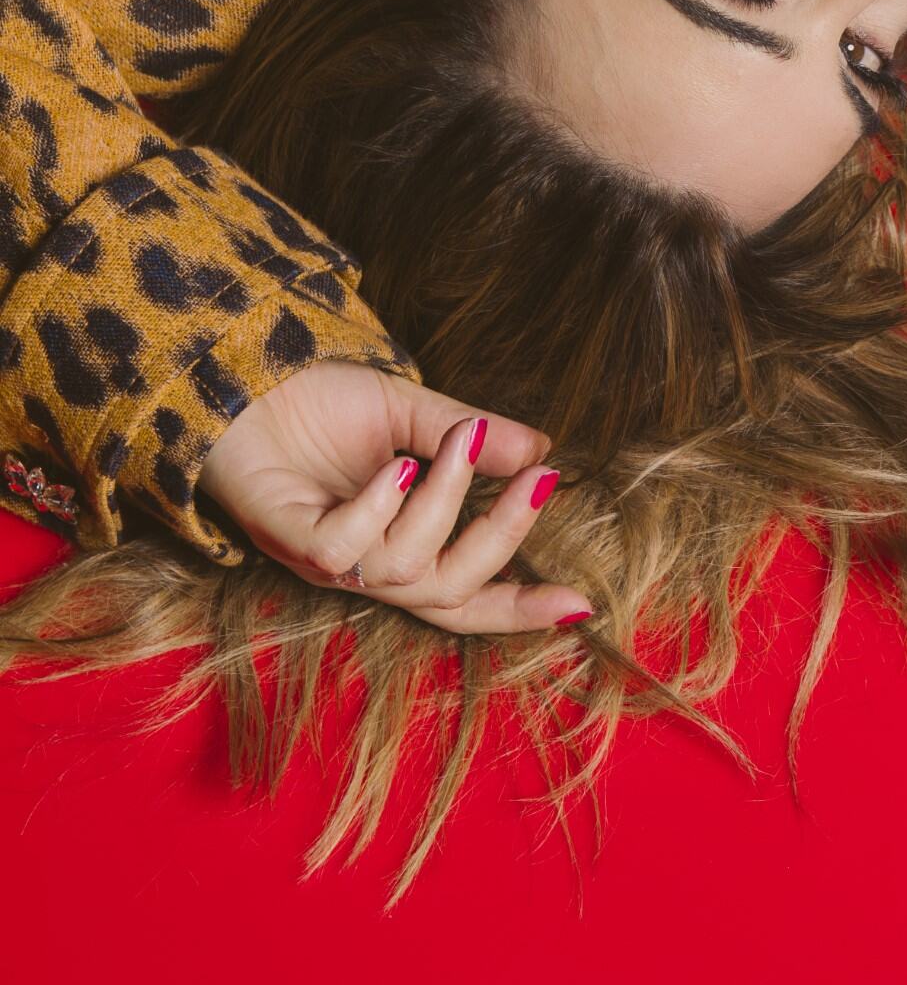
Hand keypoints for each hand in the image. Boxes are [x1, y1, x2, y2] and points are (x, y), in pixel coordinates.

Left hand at [199, 359, 593, 633]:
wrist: (245, 376)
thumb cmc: (321, 405)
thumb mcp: (412, 413)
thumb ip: (472, 438)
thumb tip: (541, 453)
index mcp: (400, 544)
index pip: (468, 593)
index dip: (521, 607)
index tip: (582, 606)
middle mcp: (367, 565)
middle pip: (448, 591)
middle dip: (503, 539)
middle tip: (538, 482)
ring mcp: (327, 557)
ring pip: (404, 567)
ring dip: (445, 501)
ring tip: (458, 441)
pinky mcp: (285, 538)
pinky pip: (342, 548)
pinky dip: (378, 509)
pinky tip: (398, 467)